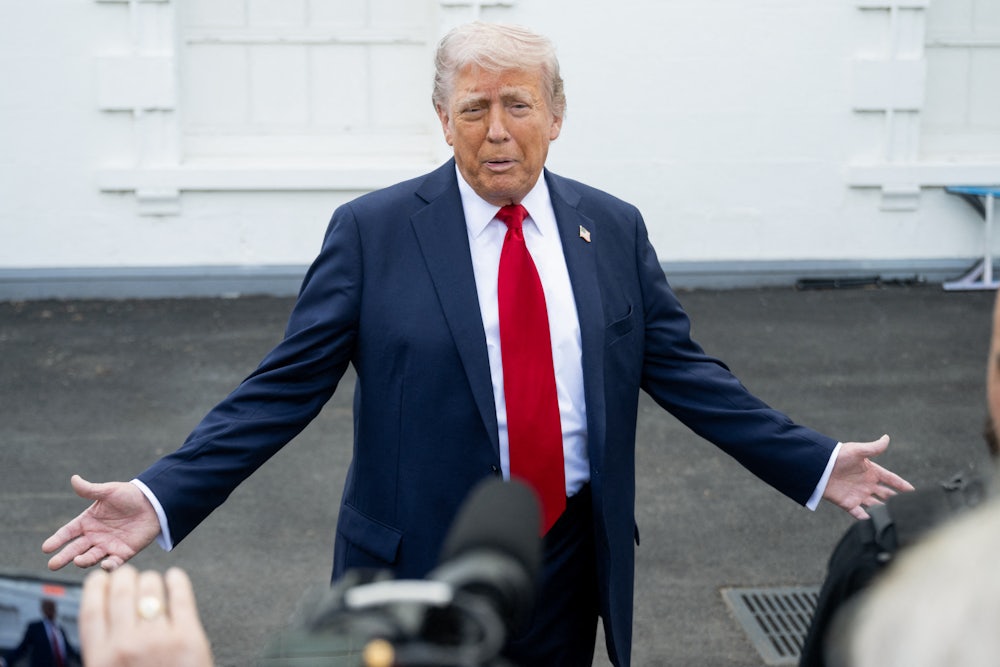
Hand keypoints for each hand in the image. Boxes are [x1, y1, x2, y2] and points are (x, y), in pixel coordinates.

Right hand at [42, 475, 160, 570]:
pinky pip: (114, 563)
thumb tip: (74, 479)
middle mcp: (94, 536)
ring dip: (84, 561)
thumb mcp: (109, 491)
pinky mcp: (123, 553)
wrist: (154, 503)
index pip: (67, 532)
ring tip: (78, 560)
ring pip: (91, 557)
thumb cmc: (130, 496)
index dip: (57, 540)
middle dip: (63, 557)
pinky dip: (109, 566)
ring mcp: (108, 546)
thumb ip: (91, 489)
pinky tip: (104, 565)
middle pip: (75, 549)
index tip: (46, 548)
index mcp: (87, 521)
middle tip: (52, 565)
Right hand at [80, 565, 213, 666]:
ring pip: (150, 588)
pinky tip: (176, 578)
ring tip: (153, 582)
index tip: (99, 578)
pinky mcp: (189, 637)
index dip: (94, 587)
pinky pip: (181, 596)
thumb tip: (102, 619)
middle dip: (124, 577)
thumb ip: (104, 653)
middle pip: (121, 591)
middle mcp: (127, 645)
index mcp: (101, 659)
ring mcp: (159, 639)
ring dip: (150, 580)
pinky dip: (177, 581)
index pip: (91, 609)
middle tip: (128, 576)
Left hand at [823, 435, 914, 518]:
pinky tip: (875, 523)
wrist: (817, 465)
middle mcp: (867, 484)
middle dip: (897, 500)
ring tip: (897, 517)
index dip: (902, 485)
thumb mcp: (857, 450)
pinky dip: (866, 519)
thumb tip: (887, 437)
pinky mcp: (848, 503)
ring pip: (876, 505)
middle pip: (887, 494)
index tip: (915, 491)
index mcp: (871, 471)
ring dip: (885, 510)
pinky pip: (859, 513)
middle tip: (911, 508)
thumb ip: (873, 447)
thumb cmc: (837, 455)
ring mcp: (858, 494)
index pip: (891, 479)